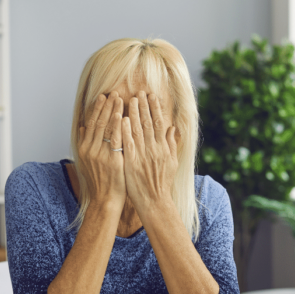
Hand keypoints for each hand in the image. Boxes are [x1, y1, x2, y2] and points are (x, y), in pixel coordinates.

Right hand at [78, 91, 125, 208]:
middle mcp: (90, 149)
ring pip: (107, 128)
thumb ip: (85, 143)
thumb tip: (82, 128)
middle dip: (106, 106)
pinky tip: (124, 116)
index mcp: (84, 148)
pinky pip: (116, 140)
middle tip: (112, 92)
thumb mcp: (87, 162)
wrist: (105, 200)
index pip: (90, 123)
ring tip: (120, 98)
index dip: (96, 109)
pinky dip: (119, 127)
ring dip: (113, 111)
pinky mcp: (113, 161)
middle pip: (98, 122)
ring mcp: (101, 155)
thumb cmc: (100, 181)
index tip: (102, 96)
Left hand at [121, 91, 177, 213]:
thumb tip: (173, 128)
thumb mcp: (172, 163)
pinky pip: (127, 144)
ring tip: (131, 99)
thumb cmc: (162, 183)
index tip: (152, 96)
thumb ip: (172, 144)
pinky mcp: (131, 163)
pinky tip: (122, 119)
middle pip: (149, 123)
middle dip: (144, 106)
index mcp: (164, 148)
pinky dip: (125, 131)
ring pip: (138, 130)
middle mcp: (154, 149)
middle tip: (140, 92)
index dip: (156, 108)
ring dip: (134, 114)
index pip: (160, 123)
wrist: (155, 201)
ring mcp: (142, 156)